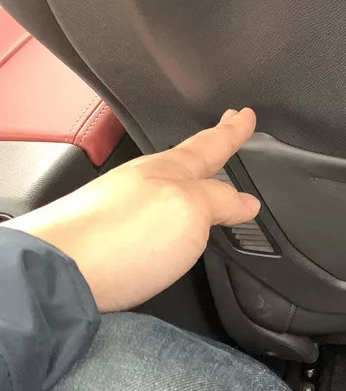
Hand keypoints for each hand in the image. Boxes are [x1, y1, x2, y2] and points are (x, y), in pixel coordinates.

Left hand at [3, 108, 260, 311]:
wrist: (56, 275)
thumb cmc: (119, 236)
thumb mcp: (190, 209)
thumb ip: (220, 200)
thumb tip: (245, 200)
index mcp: (167, 171)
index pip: (209, 146)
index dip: (230, 132)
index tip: (245, 116)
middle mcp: (143, 185)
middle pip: (186, 161)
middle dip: (210, 145)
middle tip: (228, 127)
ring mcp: (122, 210)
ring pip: (167, 185)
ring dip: (191, 177)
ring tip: (208, 173)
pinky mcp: (110, 241)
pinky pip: (152, 215)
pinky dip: (170, 209)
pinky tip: (172, 218)